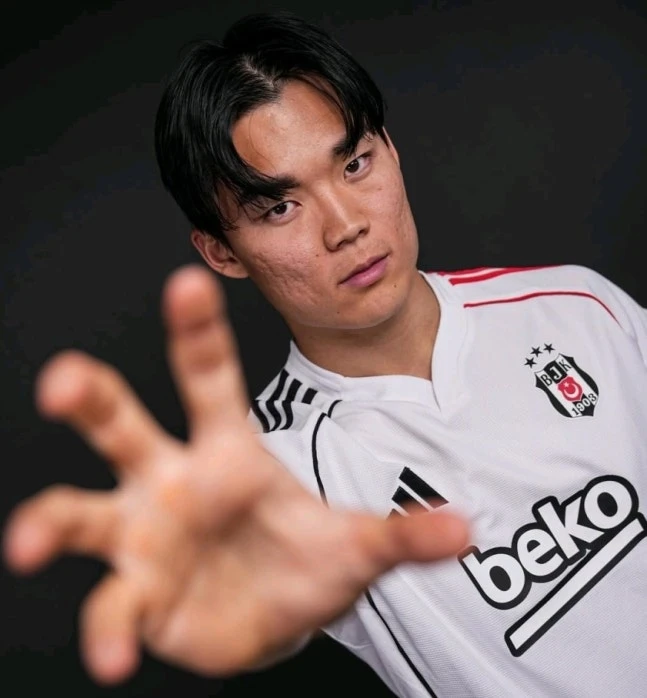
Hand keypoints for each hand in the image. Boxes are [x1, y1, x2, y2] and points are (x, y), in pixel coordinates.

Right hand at [3, 265, 468, 684]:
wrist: (274, 612)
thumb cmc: (304, 556)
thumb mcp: (356, 544)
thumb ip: (403, 535)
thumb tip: (468, 530)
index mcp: (228, 450)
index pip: (210, 377)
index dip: (197, 330)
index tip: (185, 281)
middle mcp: (173, 479)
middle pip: (122, 424)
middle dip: (90, 397)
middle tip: (61, 380)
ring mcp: (146, 535)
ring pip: (84, 511)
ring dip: (52, 522)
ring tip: (32, 541)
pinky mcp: (136, 592)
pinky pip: (111, 606)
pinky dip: (109, 629)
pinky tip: (115, 655)